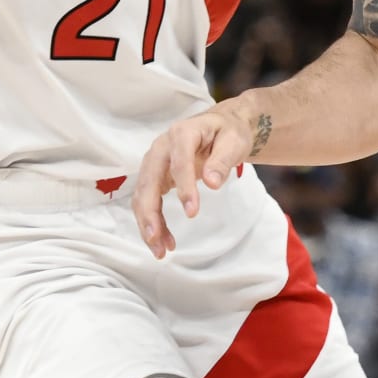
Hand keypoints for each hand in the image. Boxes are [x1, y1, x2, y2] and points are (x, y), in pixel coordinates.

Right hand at [134, 105, 258, 258]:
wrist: (219, 127)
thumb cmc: (228, 132)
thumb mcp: (234, 142)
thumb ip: (223, 160)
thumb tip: (212, 183)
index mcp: (182, 133)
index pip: (179, 162)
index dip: (184, 187)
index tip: (192, 213)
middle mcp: (161, 147)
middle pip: (148, 181)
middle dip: (150, 213)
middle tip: (157, 240)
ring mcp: (154, 162)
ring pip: (142, 195)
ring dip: (148, 223)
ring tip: (161, 250)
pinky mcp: (155, 177)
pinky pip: (148, 201)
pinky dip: (153, 222)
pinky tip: (164, 241)